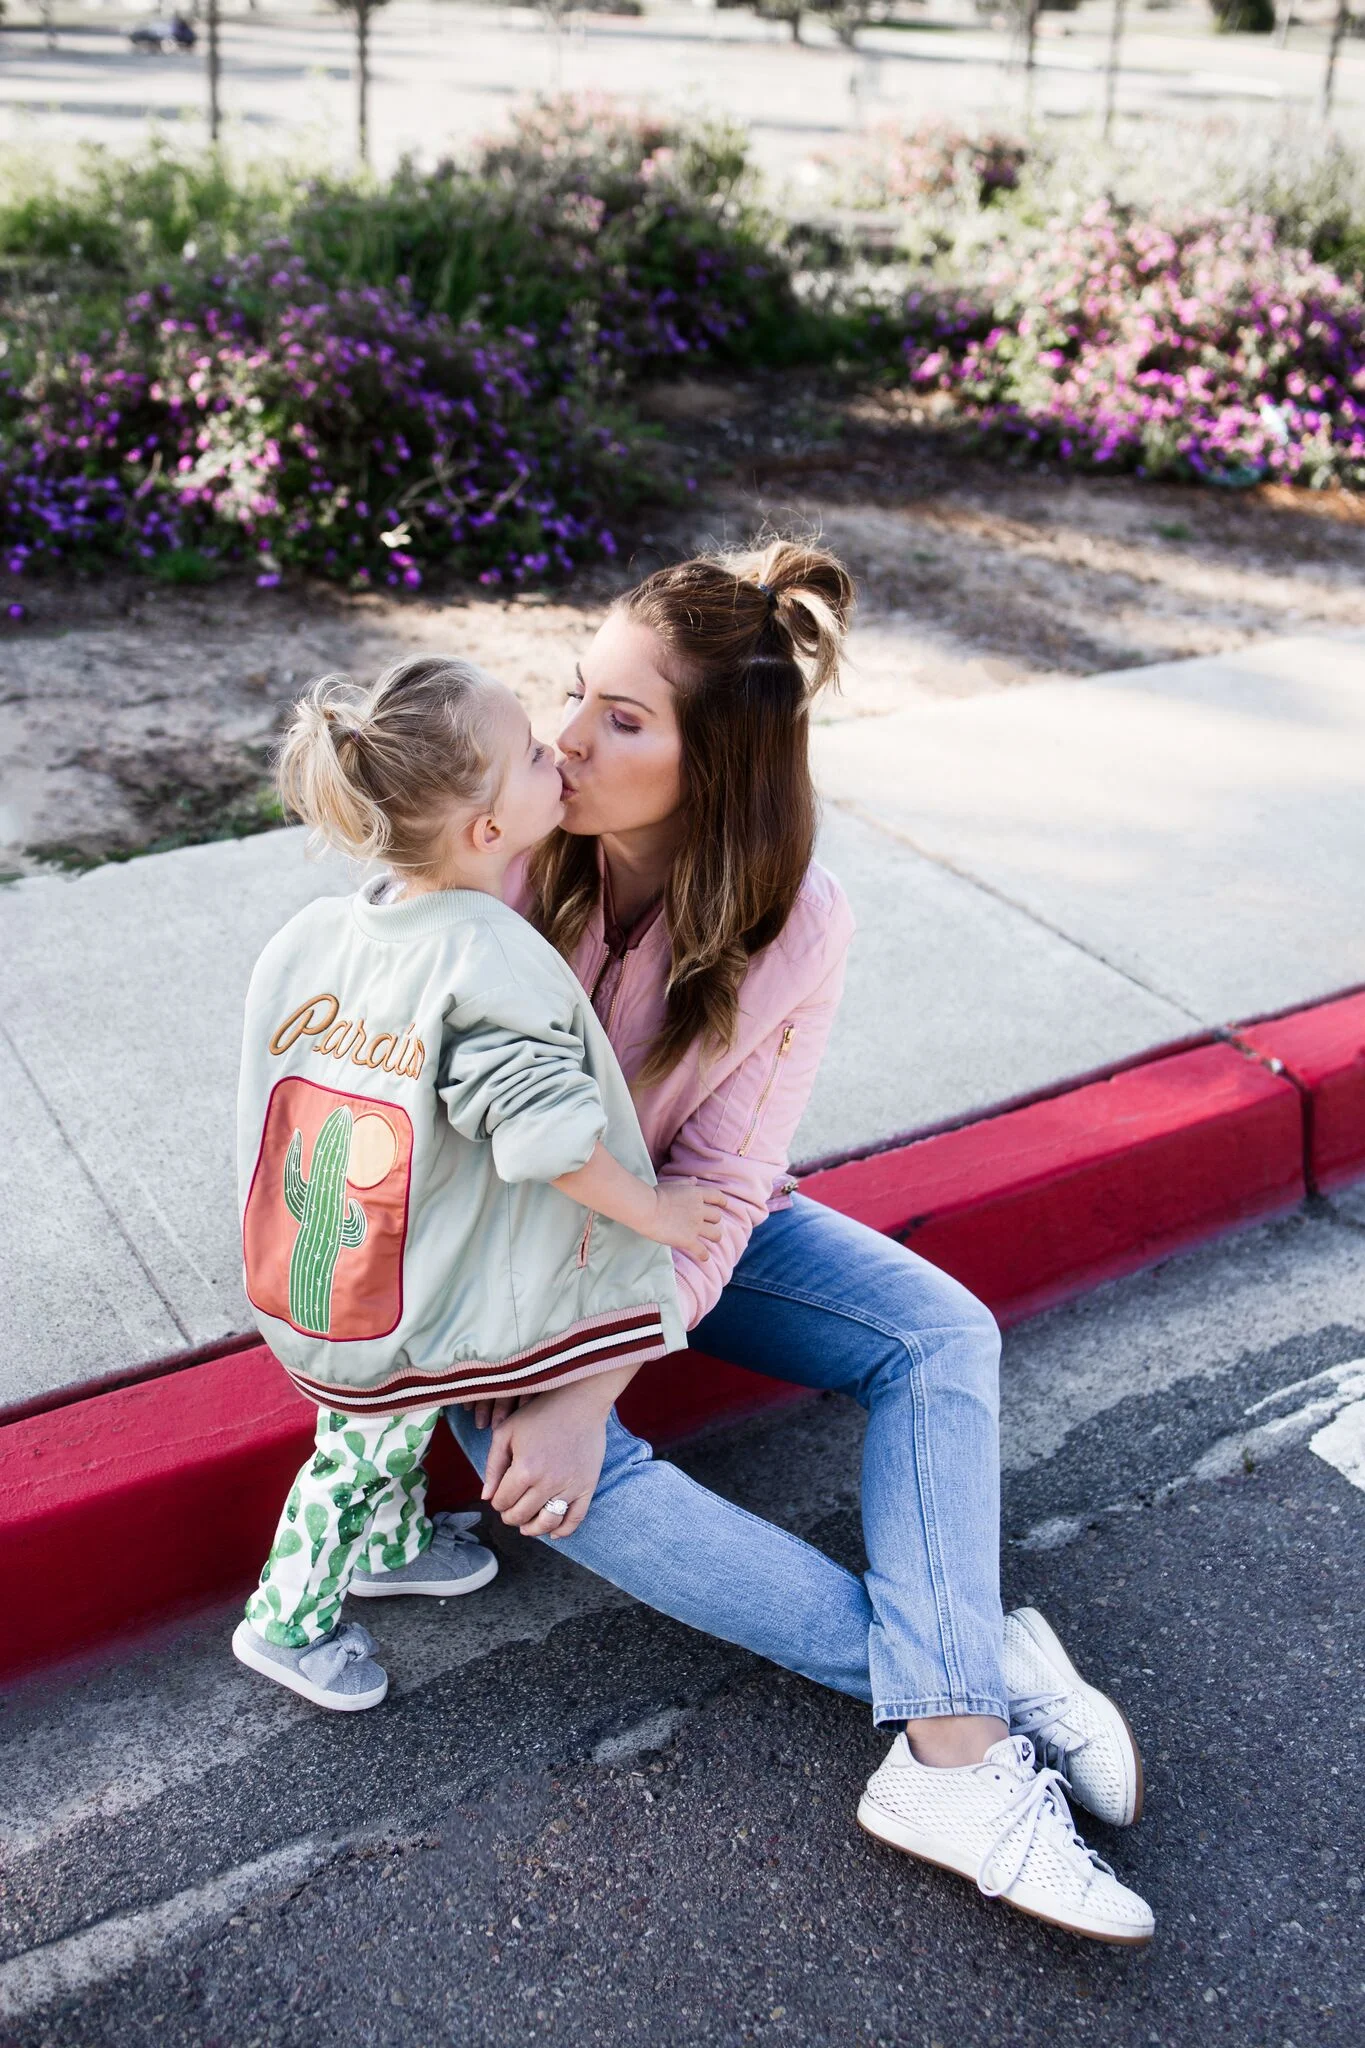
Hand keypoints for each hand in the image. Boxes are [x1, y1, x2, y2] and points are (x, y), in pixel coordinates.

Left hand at [480, 1379, 609, 1539]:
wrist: (580, 1401)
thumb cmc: (540, 1413)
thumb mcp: (507, 1432)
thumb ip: (493, 1465)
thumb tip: (486, 1497)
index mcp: (524, 1468)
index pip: (502, 1502)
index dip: (496, 1502)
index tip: (499, 1496)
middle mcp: (547, 1482)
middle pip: (522, 1515)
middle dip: (510, 1516)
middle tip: (510, 1509)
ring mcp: (570, 1486)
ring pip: (547, 1523)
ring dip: (532, 1529)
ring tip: (526, 1525)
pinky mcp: (587, 1486)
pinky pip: (575, 1519)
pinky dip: (563, 1531)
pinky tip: (552, 1531)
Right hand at [647, 1179, 726, 1261]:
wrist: (647, 1209)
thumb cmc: (655, 1195)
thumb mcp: (672, 1185)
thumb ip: (685, 1183)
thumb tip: (694, 1181)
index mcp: (696, 1194)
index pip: (717, 1197)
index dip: (721, 1202)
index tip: (723, 1205)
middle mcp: (699, 1210)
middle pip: (717, 1217)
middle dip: (714, 1221)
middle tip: (709, 1224)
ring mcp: (695, 1226)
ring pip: (715, 1234)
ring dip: (714, 1237)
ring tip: (711, 1240)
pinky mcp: (688, 1240)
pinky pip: (702, 1251)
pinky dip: (704, 1255)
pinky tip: (703, 1257)